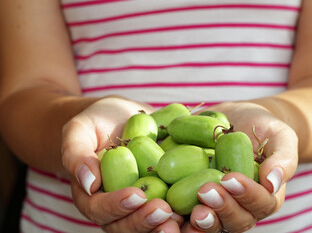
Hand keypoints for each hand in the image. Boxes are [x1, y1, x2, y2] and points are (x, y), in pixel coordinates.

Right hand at [61, 96, 180, 231]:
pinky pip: (175, 207)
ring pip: (153, 223)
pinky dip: (189, 210)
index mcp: (93, 197)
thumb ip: (77, 155)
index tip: (136, 195)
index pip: (101, 210)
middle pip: (128, 225)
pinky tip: (205, 205)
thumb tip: (89, 182)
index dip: (118, 206)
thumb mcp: (78, 131)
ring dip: (169, 225)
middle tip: (164, 210)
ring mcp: (142, 203)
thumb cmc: (95, 123)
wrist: (120, 118)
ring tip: (186, 217)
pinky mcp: (164, 194)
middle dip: (146, 221)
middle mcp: (119, 207)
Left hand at [184, 102, 297, 231]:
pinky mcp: (193, 198)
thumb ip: (283, 158)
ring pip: (210, 224)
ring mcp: (216, 205)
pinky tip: (164, 207)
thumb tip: (272, 182)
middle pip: (234, 220)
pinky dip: (176, 216)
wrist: (237, 120)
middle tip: (206, 191)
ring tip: (187, 209)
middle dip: (221, 209)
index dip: (247, 195)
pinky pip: (185, 213)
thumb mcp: (280, 136)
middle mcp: (240, 207)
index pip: (261, 203)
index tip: (231, 178)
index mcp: (264, 196)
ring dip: (199, 221)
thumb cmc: (263, 128)